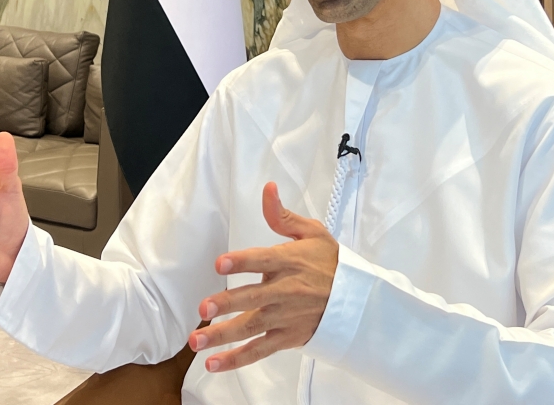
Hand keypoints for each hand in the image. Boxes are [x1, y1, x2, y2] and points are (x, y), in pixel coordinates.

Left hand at [188, 182, 337, 372]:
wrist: (356, 298)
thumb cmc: (330, 263)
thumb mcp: (311, 232)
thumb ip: (282, 216)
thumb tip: (268, 190)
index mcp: (289, 262)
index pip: (262, 260)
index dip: (241, 262)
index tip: (221, 263)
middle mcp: (285, 290)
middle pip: (253, 297)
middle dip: (228, 303)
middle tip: (204, 307)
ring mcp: (285, 317)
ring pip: (251, 327)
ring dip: (222, 335)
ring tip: (197, 341)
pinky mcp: (286, 337)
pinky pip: (259, 350)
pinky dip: (237, 359)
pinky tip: (215, 363)